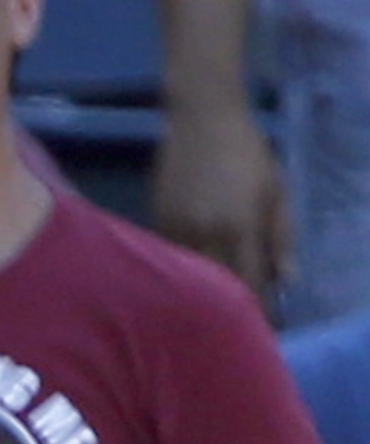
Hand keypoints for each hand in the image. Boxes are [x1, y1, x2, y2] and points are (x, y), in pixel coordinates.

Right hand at [154, 103, 294, 304]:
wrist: (202, 119)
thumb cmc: (248, 152)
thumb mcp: (277, 189)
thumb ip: (283, 235)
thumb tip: (287, 278)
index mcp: (240, 226)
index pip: (250, 280)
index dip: (257, 305)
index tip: (263, 323)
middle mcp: (205, 234)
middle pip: (215, 284)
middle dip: (227, 303)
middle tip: (236, 320)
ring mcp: (176, 229)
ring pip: (187, 275)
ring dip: (200, 290)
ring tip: (208, 304)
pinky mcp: (156, 222)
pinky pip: (170, 257)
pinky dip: (181, 269)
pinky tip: (186, 275)